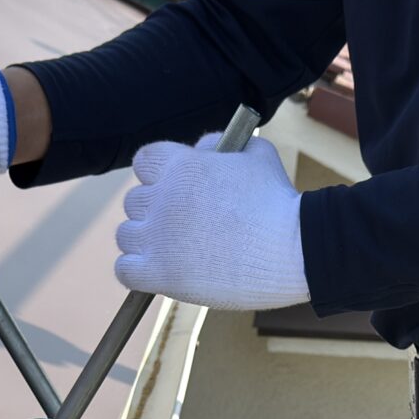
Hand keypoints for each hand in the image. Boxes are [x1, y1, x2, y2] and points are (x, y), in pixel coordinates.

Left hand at [113, 134, 308, 311]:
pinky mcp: (158, 274)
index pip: (144, 162)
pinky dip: (136, 271)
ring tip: (175, 250)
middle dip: (155, 210)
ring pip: (126, 235)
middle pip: (134, 201)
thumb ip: (220, 145)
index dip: (158, 175)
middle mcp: (161, 198)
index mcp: (180, 165)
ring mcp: (157, 238)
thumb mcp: (254, 154)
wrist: (293, 250)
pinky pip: (124, 270)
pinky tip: (158, 271)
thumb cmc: (278, 202)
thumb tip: (201, 147)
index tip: (174, 189)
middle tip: (183, 226)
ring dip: (145, 241)